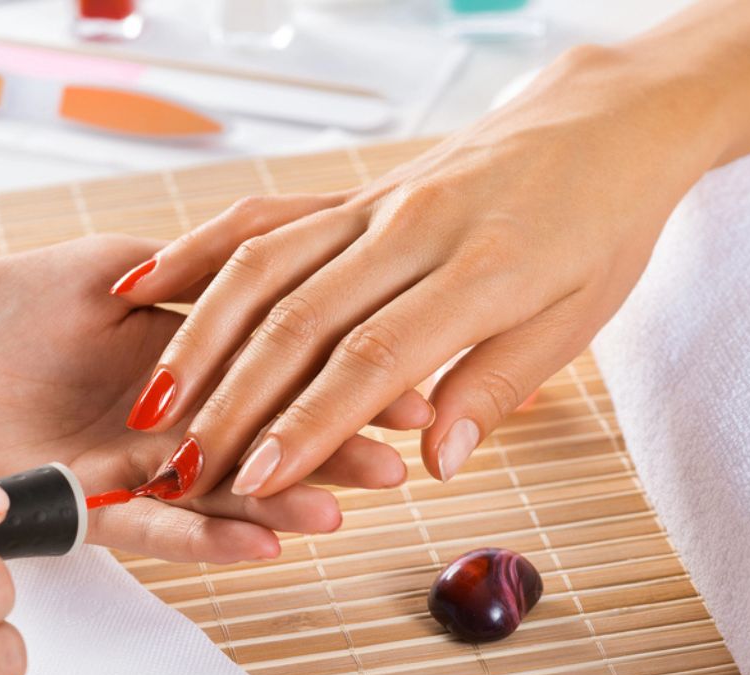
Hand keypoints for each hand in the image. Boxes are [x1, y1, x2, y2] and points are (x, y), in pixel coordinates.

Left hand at [0, 235, 405, 562]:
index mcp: (180, 359)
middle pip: (256, 439)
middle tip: (393, 461)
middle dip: (326, 450)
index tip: (399, 385)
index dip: (334, 380)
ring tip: (338, 508)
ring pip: (214, 491)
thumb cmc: (1, 305)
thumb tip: (270, 267)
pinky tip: (261, 541)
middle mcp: (166, 421)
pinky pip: (151, 526)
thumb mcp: (111, 268)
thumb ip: (184, 274)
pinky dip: (203, 537)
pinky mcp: (85, 505)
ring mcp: (130, 467)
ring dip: (276, 503)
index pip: (271, 372)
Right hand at [109, 45, 728, 496]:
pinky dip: (200, 251)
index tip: (258, 477)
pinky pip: (261, 218)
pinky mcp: (351, 192)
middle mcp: (413, 228)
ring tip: (155, 402)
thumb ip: (497, 385)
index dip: (310, 422)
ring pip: (264, 265)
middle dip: (234, 400)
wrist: (604, 121)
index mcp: (481, 268)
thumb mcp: (578, 318)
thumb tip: (438, 460)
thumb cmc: (600, 226)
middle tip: (183, 465)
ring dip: (201, 337)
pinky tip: (146, 286)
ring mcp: (373, 204)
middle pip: (300, 317)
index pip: (374, 356)